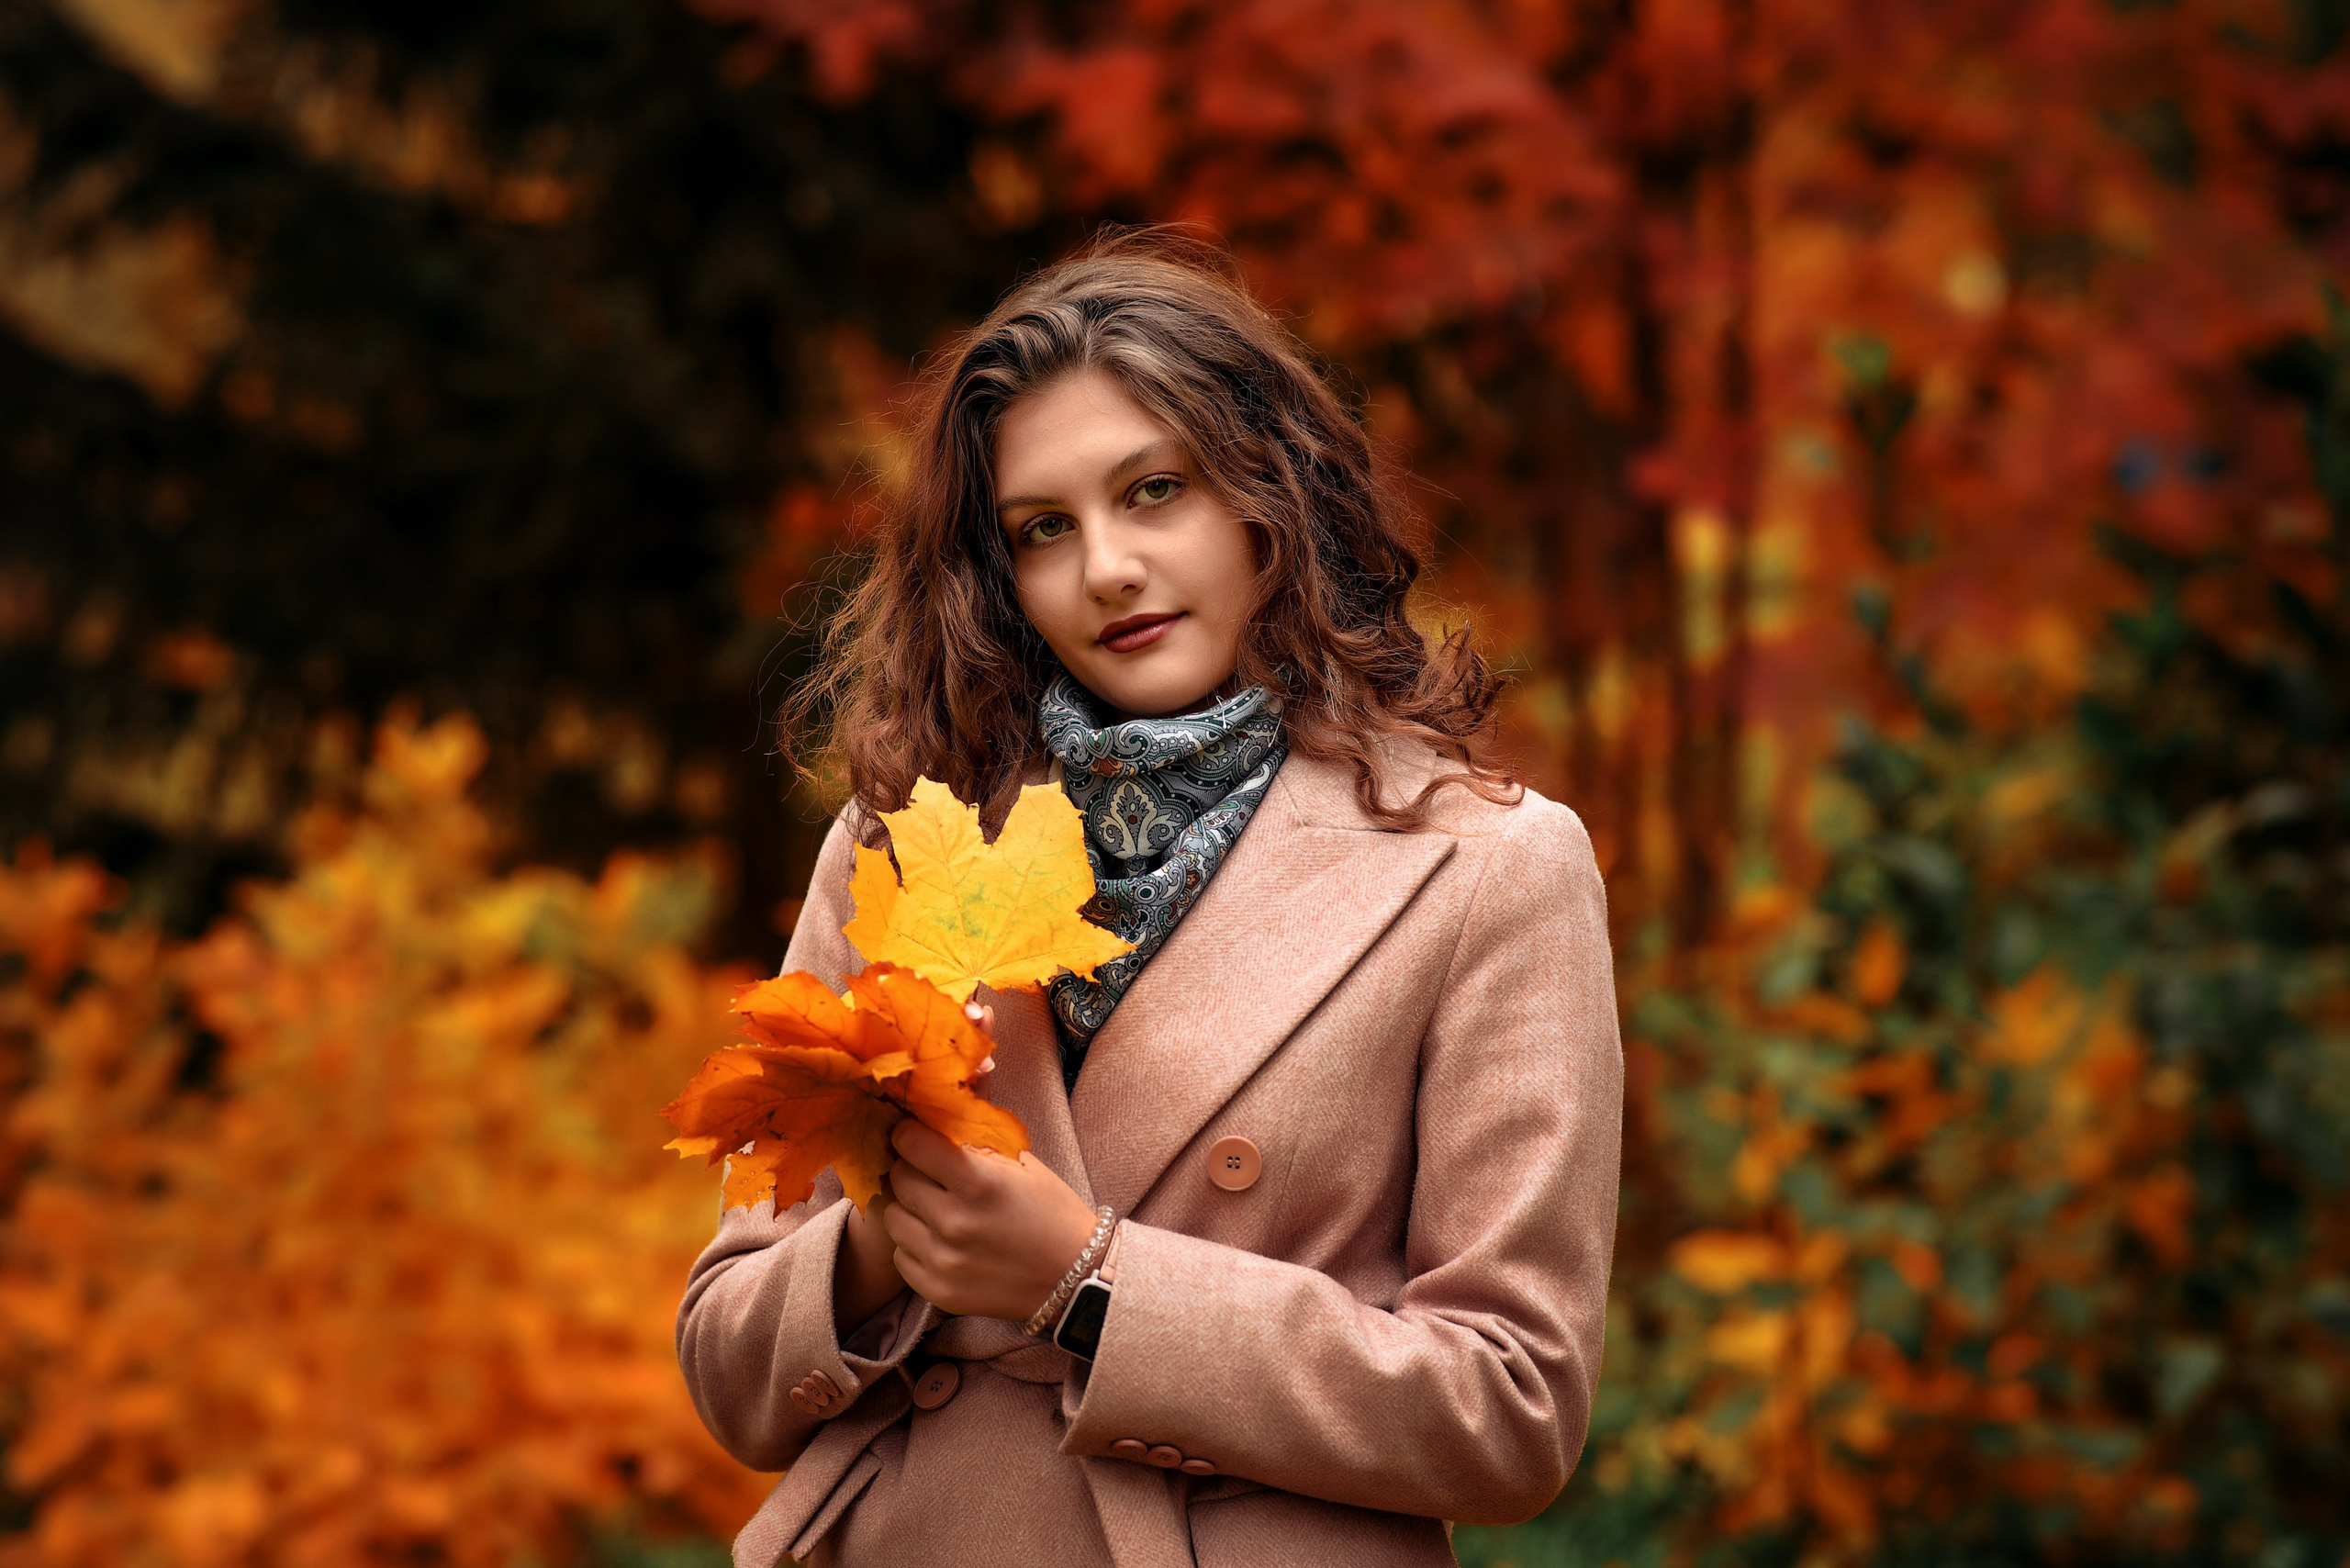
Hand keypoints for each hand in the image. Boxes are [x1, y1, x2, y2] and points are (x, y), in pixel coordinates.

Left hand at [884, 1118, 1100, 1322]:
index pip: (912, 1145)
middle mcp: (954, 1222)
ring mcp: (943, 1260)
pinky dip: (914, 1244)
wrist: (1075, 1279)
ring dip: (908, 1208)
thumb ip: (977, 1148)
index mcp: (979, 1183)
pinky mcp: (938, 1290)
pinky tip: (939, 1240)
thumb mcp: (1023, 1167)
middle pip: (898, 1179)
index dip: (908, 1134)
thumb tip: (936, 1128)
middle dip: (909, 1168)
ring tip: (932, 1208)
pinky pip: (901, 1256)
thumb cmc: (1053, 1214)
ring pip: (892, 1218)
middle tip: (926, 1171)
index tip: (911, 1134)